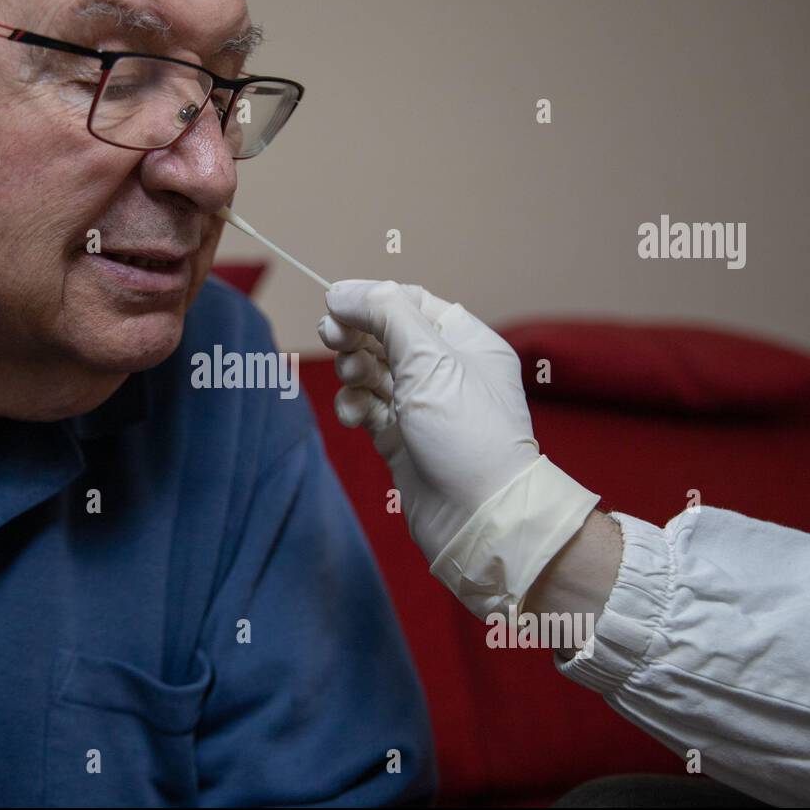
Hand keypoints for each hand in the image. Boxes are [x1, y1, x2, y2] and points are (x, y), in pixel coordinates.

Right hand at [319, 280, 598, 618]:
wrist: (478, 517)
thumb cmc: (467, 434)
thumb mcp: (429, 358)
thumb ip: (384, 314)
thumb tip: (343, 292)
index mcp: (465, 340)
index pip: (410, 301)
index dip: (370, 298)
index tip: (333, 303)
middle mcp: (445, 370)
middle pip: (385, 334)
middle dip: (356, 335)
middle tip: (331, 338)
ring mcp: (421, 406)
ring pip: (371, 372)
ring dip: (353, 371)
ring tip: (354, 381)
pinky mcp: (400, 439)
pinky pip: (367, 409)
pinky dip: (354, 408)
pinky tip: (355, 416)